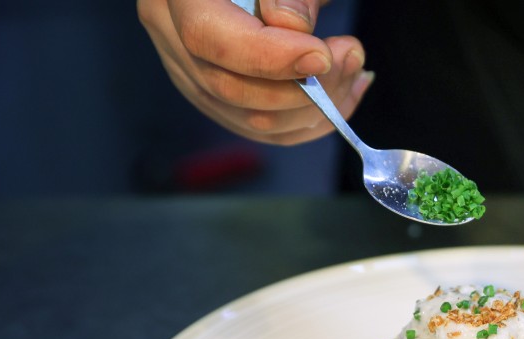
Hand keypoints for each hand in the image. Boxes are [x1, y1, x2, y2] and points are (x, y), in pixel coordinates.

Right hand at [138, 0, 372, 144]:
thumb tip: (292, 26)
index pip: (210, 37)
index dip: (271, 57)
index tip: (323, 54)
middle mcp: (168, 30)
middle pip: (230, 87)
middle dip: (304, 87)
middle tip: (352, 56)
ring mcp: (186, 68)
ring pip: (249, 118)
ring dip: (316, 108)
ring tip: (355, 69)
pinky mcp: (213, 94)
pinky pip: (262, 126)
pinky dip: (310, 122)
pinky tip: (344, 94)